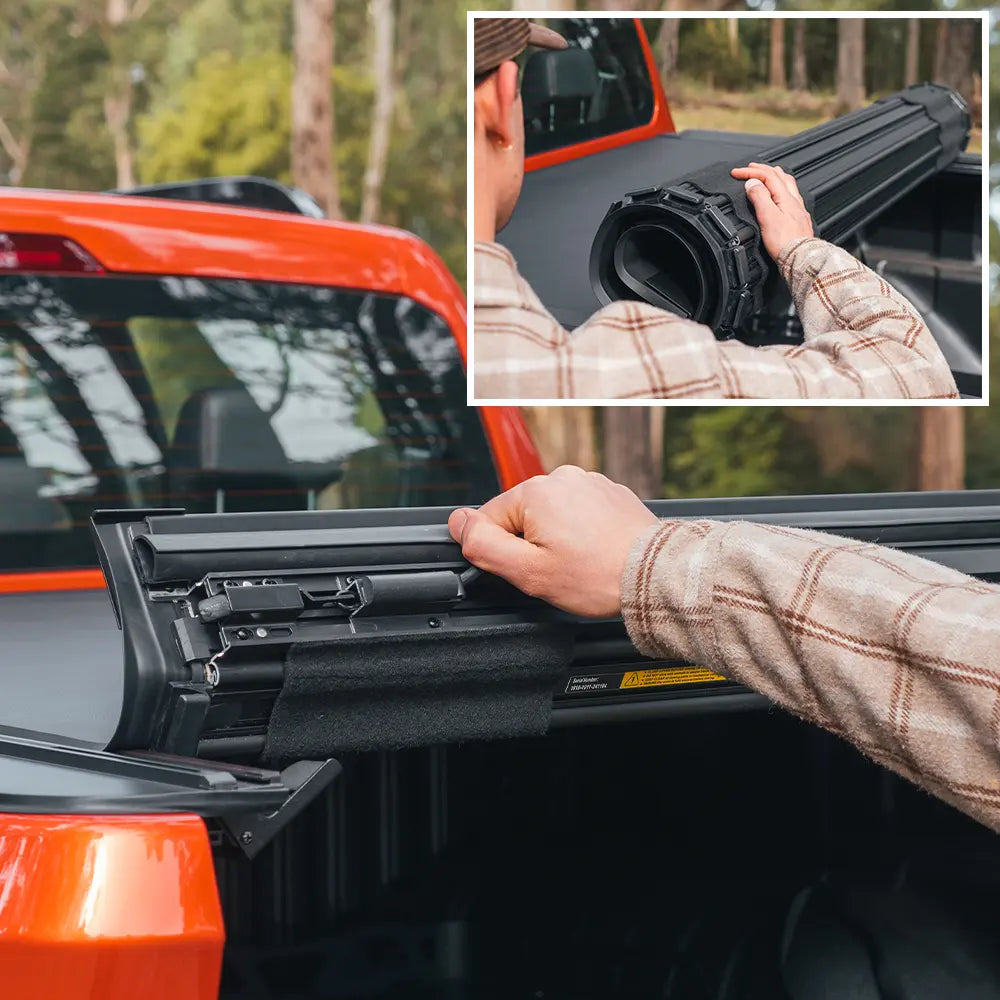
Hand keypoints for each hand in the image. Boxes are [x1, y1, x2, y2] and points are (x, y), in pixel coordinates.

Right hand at [448, 466, 658, 617]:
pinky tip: (596, 552)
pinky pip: (579, 513)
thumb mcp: (528, 571)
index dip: (504, 551)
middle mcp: (563, 478)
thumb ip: (484, 545)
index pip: (490, 518)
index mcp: (536, 491)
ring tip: (581, 562)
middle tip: (558, 569)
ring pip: (552, 515)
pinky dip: (582, 532)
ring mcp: (590, 483)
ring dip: (558, 538)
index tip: (528, 567)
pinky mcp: (610, 493)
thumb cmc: (598, 576)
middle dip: (533, 543)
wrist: (654, 574)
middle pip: (522, 515)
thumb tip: (458, 523)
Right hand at [731, 162, 812, 258]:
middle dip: (763, 169)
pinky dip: (781, 190)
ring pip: (787, 184)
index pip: (767, 176)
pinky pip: (791, 196)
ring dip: (774, 176)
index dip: (750, 172)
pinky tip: (781, 196)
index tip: (736, 173)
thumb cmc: (785, 241)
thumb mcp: (767, 217)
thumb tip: (752, 182)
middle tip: (750, 168)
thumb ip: (759, 197)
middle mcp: (794, 200)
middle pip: (780, 176)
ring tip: (767, 175)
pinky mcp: (798, 219)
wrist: (799, 257)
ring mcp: (797, 209)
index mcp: (785, 197)